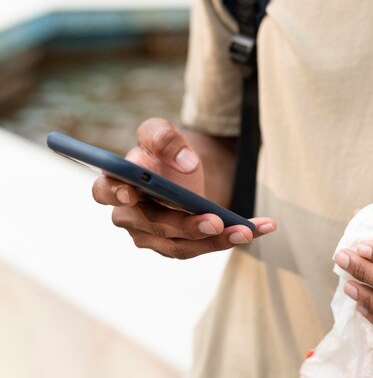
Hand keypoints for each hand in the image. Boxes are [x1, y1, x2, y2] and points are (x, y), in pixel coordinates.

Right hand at [92, 117, 275, 258]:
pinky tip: (258, 228)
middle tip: (216, 220)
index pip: (106, 192)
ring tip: (245, 230)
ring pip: (181, 246)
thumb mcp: (163, 133)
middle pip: (153, 226)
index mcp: (116, 183)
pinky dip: (231, 238)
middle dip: (186, 226)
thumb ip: (165, 137)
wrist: (185, 169)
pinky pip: (203, 247)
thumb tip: (185, 162)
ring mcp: (152, 237)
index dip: (116, 194)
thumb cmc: (166, 152)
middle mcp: (130, 215)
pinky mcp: (177, 246)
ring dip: (216, 240)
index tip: (131, 194)